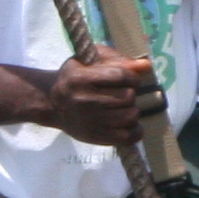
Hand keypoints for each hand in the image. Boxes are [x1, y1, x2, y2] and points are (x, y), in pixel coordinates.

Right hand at [38, 48, 155, 147]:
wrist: (51, 103)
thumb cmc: (74, 76)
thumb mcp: (89, 60)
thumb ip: (117, 59)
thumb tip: (146, 65)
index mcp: (81, 79)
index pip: (121, 76)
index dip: (132, 77)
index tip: (129, 79)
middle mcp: (85, 101)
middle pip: (128, 97)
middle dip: (130, 93)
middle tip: (121, 93)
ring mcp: (90, 122)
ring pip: (130, 116)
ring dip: (132, 110)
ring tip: (123, 107)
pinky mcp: (95, 137)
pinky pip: (128, 137)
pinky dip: (135, 130)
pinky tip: (128, 123)